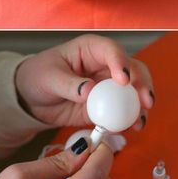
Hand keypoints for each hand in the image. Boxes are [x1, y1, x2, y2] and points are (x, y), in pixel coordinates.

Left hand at [15, 33, 154, 127]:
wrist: (32, 98)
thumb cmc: (39, 76)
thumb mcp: (48, 78)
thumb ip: (68, 84)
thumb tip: (89, 91)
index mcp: (91, 50)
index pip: (111, 51)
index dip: (121, 63)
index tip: (124, 80)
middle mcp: (105, 66)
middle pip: (133, 70)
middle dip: (142, 84)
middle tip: (145, 101)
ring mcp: (109, 87)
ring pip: (134, 92)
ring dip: (141, 106)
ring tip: (140, 121)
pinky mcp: (107, 107)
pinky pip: (123, 112)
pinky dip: (129, 120)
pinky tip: (131, 129)